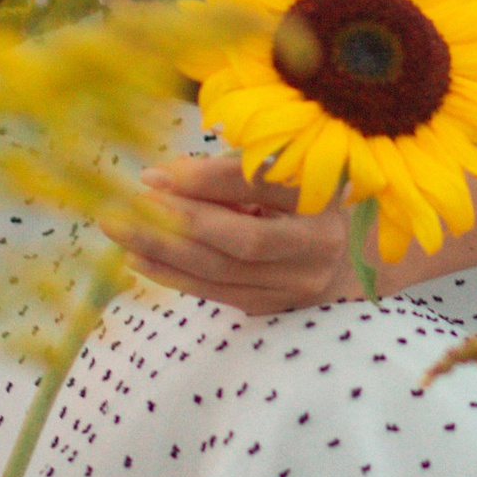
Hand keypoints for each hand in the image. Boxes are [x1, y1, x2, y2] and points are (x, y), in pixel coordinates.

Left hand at [123, 152, 366, 315]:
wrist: (355, 257)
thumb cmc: (309, 198)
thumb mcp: (287, 173)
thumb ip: (233, 170)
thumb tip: (168, 174)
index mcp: (321, 199)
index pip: (262, 189)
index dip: (209, 181)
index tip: (162, 173)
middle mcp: (314, 246)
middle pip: (241, 240)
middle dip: (180, 221)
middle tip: (134, 202)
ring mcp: (295, 283)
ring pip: (222, 272)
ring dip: (165, 251)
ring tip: (121, 230)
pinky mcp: (272, 305)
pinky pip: (215, 293)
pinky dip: (173, 276)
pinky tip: (138, 259)